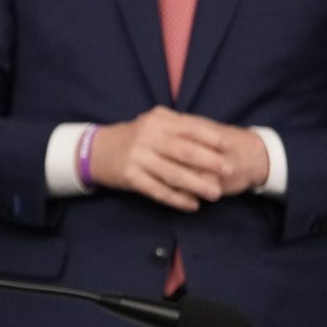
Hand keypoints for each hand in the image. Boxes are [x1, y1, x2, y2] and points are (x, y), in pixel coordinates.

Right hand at [87, 107, 267, 209]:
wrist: (96, 150)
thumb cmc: (134, 137)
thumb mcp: (152, 123)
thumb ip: (177, 126)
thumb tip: (213, 136)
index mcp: (157, 121)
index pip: (189, 127)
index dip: (210, 137)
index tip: (228, 147)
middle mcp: (147, 138)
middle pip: (183, 151)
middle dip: (209, 162)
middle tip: (229, 171)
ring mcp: (138, 158)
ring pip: (172, 174)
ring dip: (196, 184)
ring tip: (215, 193)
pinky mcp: (131, 177)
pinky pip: (158, 190)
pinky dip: (177, 199)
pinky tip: (192, 205)